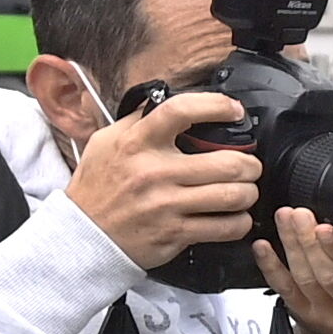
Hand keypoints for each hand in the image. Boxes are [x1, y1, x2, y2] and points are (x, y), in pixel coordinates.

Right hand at [64, 92, 263, 269]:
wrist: (83, 235)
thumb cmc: (97, 187)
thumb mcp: (106, 142)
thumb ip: (136, 120)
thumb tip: (162, 99)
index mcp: (138, 142)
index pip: (182, 111)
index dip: (217, 105)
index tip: (233, 110)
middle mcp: (154, 172)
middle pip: (227, 162)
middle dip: (250, 164)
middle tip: (249, 165)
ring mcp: (166, 205)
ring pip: (233, 196)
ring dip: (248, 193)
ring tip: (244, 190)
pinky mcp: (175, 234)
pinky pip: (225, 227)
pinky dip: (239, 222)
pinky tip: (234, 217)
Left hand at [251, 206, 332, 333]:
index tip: (326, 227)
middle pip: (329, 274)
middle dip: (311, 241)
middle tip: (300, 213)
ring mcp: (327, 312)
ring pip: (305, 278)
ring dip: (292, 245)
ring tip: (285, 218)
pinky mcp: (303, 313)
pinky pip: (285, 289)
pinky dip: (271, 266)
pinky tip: (263, 246)